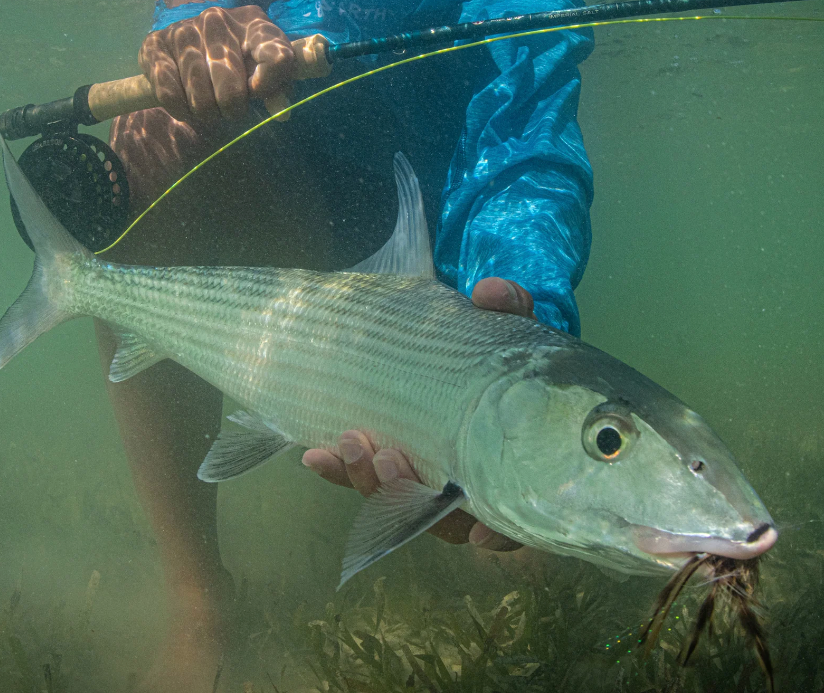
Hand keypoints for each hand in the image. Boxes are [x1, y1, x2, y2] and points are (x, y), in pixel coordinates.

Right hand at [139, 5, 296, 123]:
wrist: (192, 42)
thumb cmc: (239, 61)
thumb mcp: (264, 69)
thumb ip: (277, 88)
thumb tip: (280, 113)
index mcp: (254, 24)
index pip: (277, 59)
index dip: (271, 85)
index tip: (258, 91)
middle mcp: (217, 20)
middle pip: (232, 94)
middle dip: (232, 110)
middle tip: (229, 106)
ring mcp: (184, 30)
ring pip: (200, 100)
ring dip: (206, 113)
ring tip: (209, 103)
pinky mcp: (154, 44)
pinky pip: (169, 95)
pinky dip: (181, 110)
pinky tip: (187, 104)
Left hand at [301, 277, 533, 551]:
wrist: (469, 351)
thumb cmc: (502, 352)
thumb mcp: (511, 328)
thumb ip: (508, 311)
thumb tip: (490, 291)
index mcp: (508, 470)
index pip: (508, 517)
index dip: (494, 532)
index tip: (475, 531)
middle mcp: (463, 488)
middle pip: (435, 518)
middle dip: (404, 493)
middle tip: (388, 458)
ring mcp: (421, 479)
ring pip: (391, 503)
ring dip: (365, 480)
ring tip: (347, 442)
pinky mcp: (387, 462)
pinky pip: (360, 476)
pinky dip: (338, 468)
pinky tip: (312, 453)